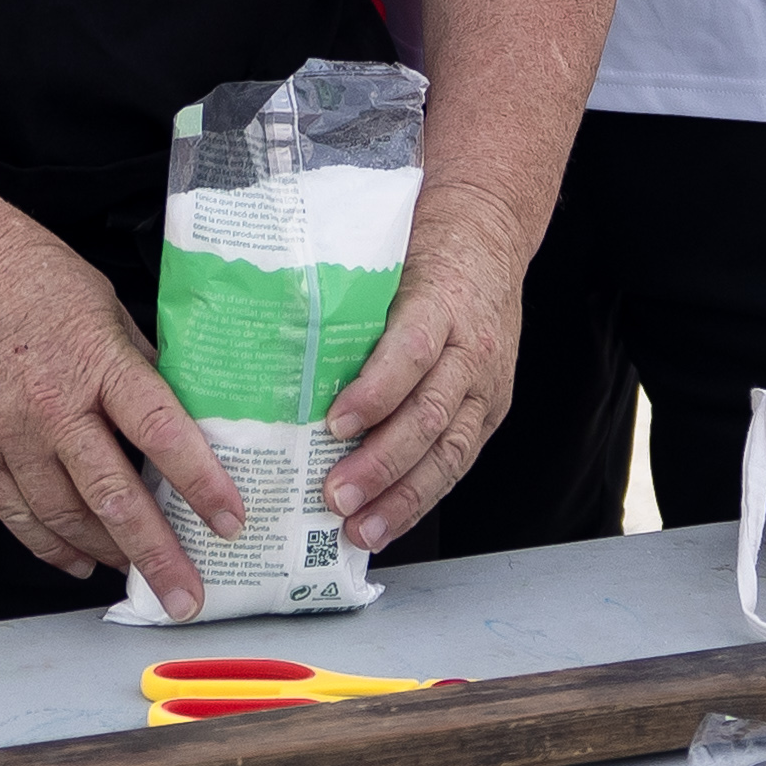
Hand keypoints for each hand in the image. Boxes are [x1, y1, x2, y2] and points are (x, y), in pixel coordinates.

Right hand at [0, 195, 241, 609]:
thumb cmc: (22, 264)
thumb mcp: (100, 300)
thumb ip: (134, 361)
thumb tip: (174, 412)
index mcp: (95, 359)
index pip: (161, 430)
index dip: (201, 482)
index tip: (230, 521)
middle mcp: (51, 404)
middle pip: (113, 496)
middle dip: (155, 554)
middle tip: (186, 596)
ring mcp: (7, 431)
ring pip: (63, 516)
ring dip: (105, 554)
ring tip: (136, 576)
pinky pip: (13, 512)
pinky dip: (47, 545)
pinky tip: (74, 561)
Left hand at [319, 185, 527, 552]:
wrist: (489, 236)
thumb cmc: (423, 247)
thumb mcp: (386, 260)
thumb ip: (346, 304)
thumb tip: (274, 342)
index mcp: (440, 303)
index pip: (410, 351)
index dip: (375, 392)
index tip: (334, 422)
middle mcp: (470, 349)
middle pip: (429, 414)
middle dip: (381, 463)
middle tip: (335, 496)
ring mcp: (486, 386)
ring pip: (449, 451)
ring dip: (402, 497)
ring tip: (361, 530)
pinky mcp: (490, 411)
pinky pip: (458, 463)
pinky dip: (421, 497)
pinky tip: (389, 522)